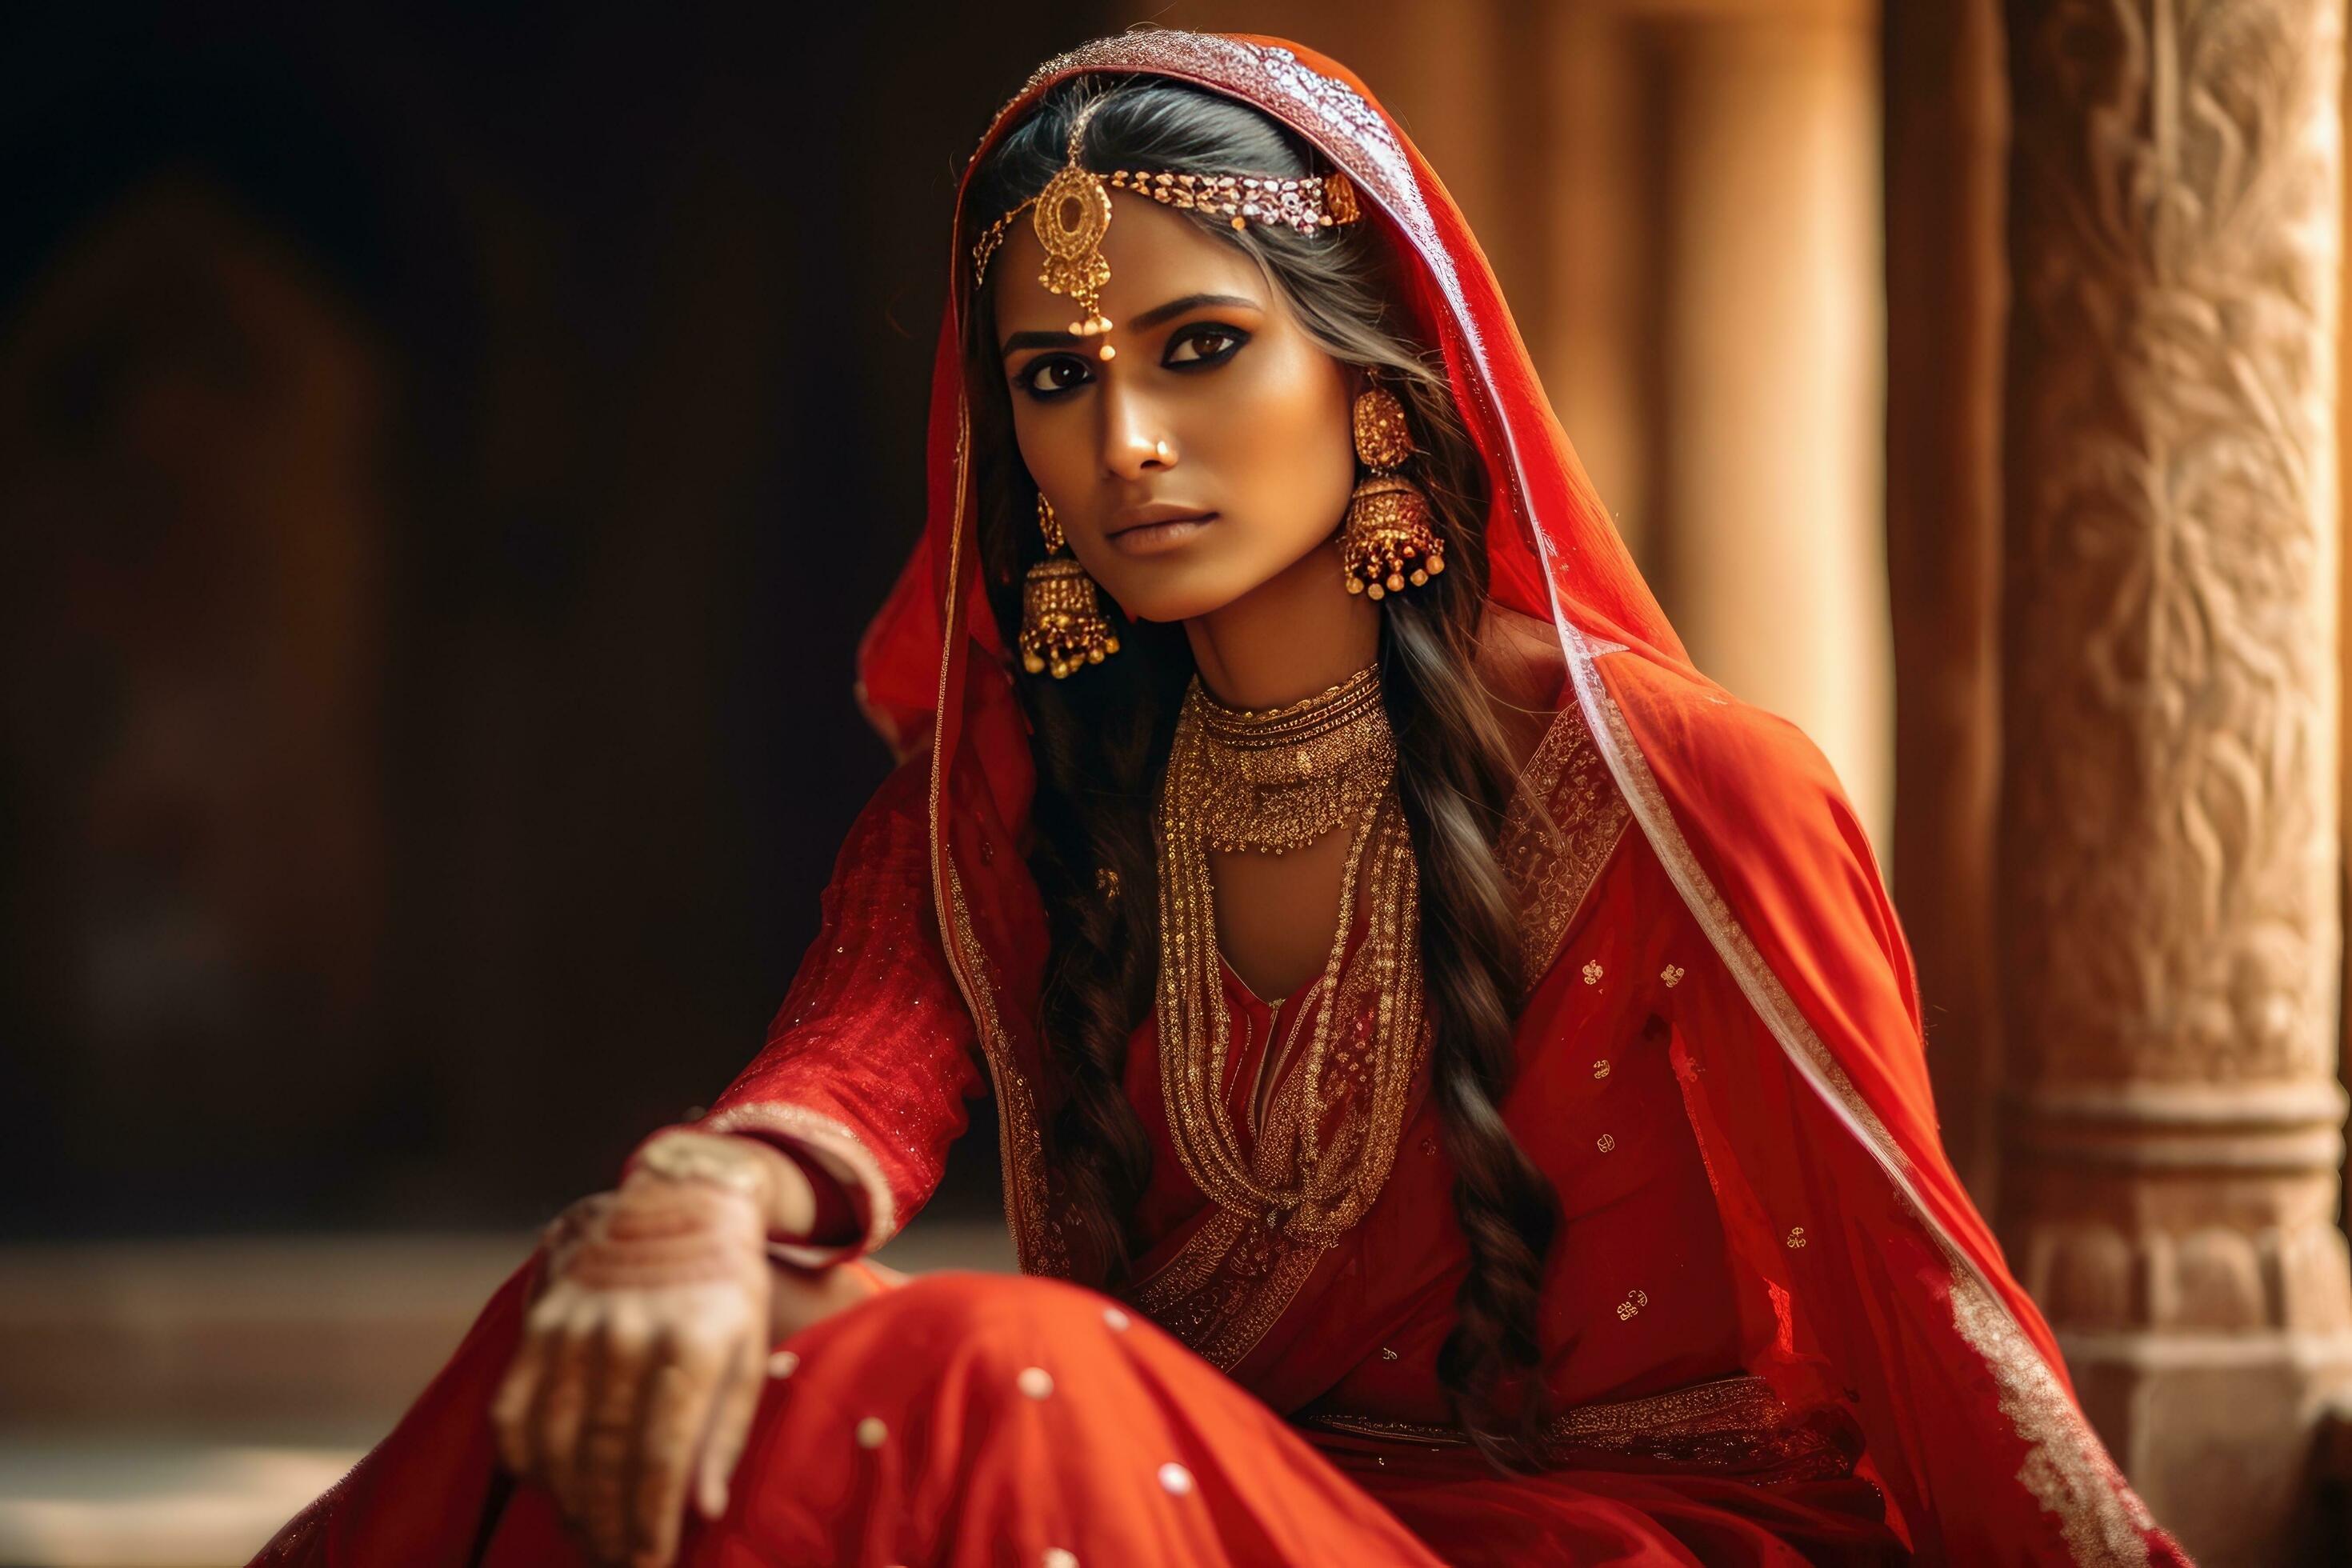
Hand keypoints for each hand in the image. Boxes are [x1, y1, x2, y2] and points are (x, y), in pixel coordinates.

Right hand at [492, 1134, 811, 1567]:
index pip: (658, 1459)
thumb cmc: (727, 1287)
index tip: (648, 1566)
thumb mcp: (751, 1350)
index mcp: (693, 1343)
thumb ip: (726, 1431)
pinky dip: (525, 1461)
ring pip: (553, 1444)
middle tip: (616, 1564)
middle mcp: (627, 1334)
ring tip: (586, 1537)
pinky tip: (548, 1486)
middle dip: (606, 1528)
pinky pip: (514, 1409)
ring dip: (566, 1505)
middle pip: (602, 1461)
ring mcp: (576, 1325)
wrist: (681, 1197)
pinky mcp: (542, 1320)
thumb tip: (703, 1509)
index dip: (648, 1525)